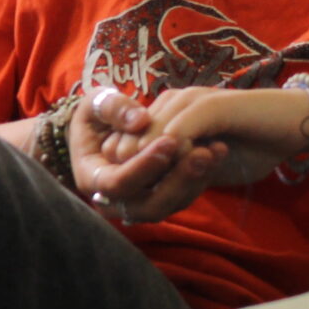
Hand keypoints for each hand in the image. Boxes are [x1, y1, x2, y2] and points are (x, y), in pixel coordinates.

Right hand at [68, 86, 219, 226]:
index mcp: (91, 177)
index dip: (143, 166)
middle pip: (148, 205)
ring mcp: (139, 204)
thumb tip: (139, 121)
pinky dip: (201, 177)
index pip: (117, 183)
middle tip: (202, 152)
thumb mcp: (97, 103)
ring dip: (194, 179)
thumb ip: (113, 108)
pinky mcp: (161, 200)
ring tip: (215, 149)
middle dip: (177, 180)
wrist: (108, 129)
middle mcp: (114, 200)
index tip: (169, 140)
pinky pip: (183, 198)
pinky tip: (217, 151)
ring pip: (170, 204)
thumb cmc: (99, 115)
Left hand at [138, 86, 308, 186]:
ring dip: (159, 173)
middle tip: (167, 199)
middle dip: (140, 179)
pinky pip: (177, 134)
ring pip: (148, 141)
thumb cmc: (252, 148)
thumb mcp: (204, 168)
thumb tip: (140, 205)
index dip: (132, 179)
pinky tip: (195, 174)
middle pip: (127, 146)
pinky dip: (178, 160)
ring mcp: (188, 101)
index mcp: (164, 114)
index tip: (150, 202)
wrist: (297, 126)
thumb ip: (175, 176)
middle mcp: (170, 102)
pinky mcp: (210, 105)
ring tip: (179, 190)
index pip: (123, 147)